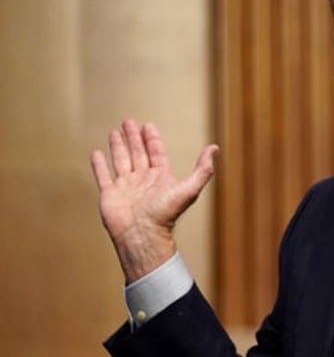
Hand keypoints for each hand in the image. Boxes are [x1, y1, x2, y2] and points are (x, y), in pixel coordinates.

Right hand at [90, 119, 217, 282]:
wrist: (142, 234)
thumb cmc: (165, 214)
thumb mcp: (189, 189)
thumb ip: (202, 169)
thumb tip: (215, 148)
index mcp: (160, 178)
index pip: (156, 153)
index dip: (152, 139)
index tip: (148, 125)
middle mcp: (142, 180)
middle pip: (137, 153)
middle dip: (133, 137)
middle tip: (129, 121)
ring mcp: (125, 186)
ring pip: (120, 160)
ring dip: (118, 146)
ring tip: (115, 132)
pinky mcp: (109, 194)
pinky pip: (103, 175)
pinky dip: (99, 164)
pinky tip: (96, 153)